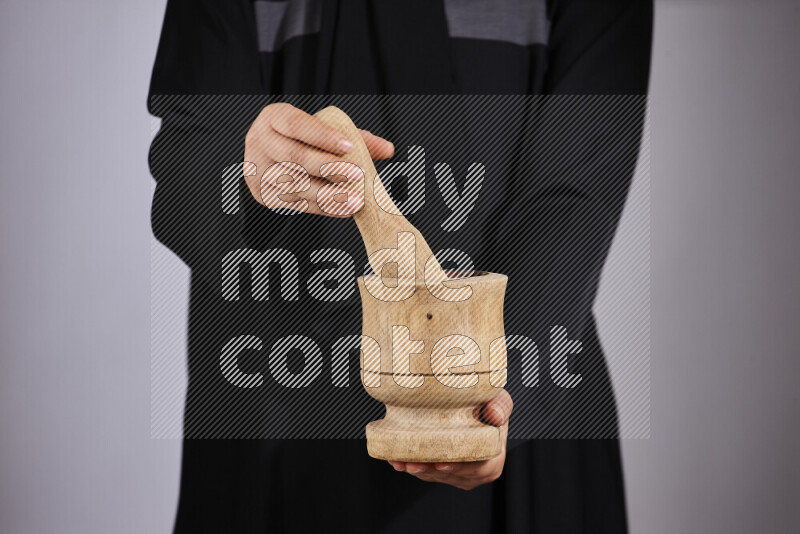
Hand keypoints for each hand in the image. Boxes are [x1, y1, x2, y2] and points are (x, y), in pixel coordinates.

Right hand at [244, 103, 393, 216]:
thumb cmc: (300, 139)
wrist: (264, 157)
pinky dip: (323, 208)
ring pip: (295, 185)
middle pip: (295, 156)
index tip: (348, 146)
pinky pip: (296, 204)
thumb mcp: (320, 129)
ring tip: (355, 200)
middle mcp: (261, 142)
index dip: (322, 136)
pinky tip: (343, 209)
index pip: (297, 125)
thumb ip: (353, 137)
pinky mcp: (264, 194)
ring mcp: (259, 170)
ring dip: (328, 195)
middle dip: (329, 167)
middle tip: (358, 175)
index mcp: (273, 118)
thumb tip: (388, 149)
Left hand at [387, 390, 512, 490]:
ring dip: (417, 469)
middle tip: (413, 463)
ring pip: (435, 476)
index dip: (459, 467)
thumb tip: (496, 416)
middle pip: (452, 475)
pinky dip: (410, 465)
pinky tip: (397, 459)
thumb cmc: (487, 403)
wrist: (473, 403)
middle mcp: (476, 471)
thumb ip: (500, 405)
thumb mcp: (498, 398)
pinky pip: (424, 472)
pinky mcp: (440, 473)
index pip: (478, 467)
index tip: (441, 464)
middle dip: (431, 470)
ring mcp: (457, 474)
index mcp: (493, 457)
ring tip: (401, 461)